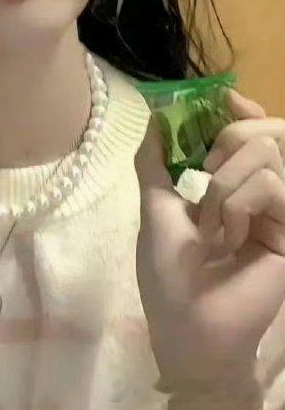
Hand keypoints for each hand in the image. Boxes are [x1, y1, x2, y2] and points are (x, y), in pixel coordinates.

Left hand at [134, 88, 284, 399]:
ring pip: (265, 153)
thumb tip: (155, 114)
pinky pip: (272, 185)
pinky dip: (238, 205)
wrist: (190, 328)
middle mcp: (258, 192)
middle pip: (261, 131)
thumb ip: (155, 162)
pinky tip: (231, 238)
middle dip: (226, 140)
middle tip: (205, 175)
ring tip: (212, 225)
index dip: (239, 108)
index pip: (248, 131)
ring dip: (224, 185)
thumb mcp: (156, 208)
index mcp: (227, 184)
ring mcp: (279, 212)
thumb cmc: (169, 274)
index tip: (222, 98)